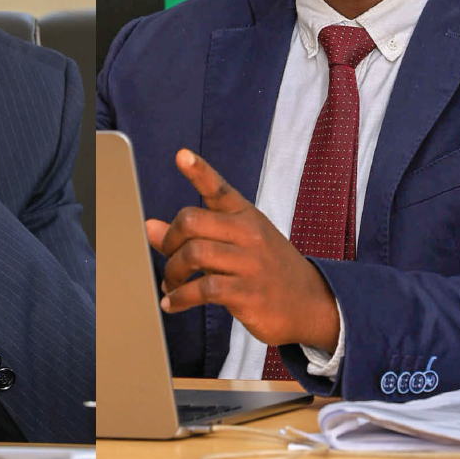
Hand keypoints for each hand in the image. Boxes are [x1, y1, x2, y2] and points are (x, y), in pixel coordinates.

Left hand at [145, 149, 339, 351]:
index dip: (198, 171)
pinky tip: (172, 303)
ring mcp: (249, 262)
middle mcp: (247, 233)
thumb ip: (192, 234)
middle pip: (191, 221)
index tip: (181, 155)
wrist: (311, 303)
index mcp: (244, 214)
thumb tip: (148, 226)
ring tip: (170, 284)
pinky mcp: (247, 293)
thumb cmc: (265, 267)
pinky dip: (179, 298)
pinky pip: (203, 290)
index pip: (218, 188)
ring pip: (194, 254)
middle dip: (169, 240)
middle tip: (167, 256)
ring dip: (172, 272)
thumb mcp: (235, 242)